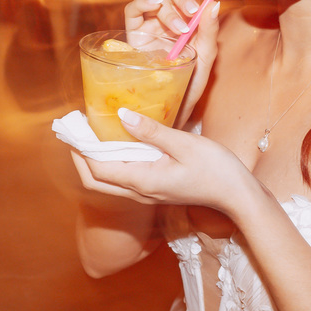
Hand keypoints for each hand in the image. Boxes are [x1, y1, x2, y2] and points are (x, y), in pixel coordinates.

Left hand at [75, 109, 251, 213]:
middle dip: (79, 156)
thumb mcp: (185, 144)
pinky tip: (117, 143)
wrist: (236, 195)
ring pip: (108, 181)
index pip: (98, 169)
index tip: (74, 127)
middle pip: (96, 180)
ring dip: (94, 159)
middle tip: (74, 130)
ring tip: (90, 133)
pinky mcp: (155, 189)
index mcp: (144, 181)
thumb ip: (152, 131)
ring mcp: (148, 193)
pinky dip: (112, 162)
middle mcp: (140, 191)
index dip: (81, 149)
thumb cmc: (216, 168)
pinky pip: (123, 178)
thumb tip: (121, 115)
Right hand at [124, 0, 219, 124]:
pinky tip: (153, 7)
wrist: (171, 108)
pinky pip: (133, 9)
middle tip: (191, 11)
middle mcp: (168, 13)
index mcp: (187, 14)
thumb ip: (209, 30)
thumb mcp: (205, 57)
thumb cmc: (190, 83)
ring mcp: (150, 22)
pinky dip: (142, 2)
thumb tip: (215, 2)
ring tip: (179, 28)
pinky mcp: (133, 33)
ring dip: (169, 6)